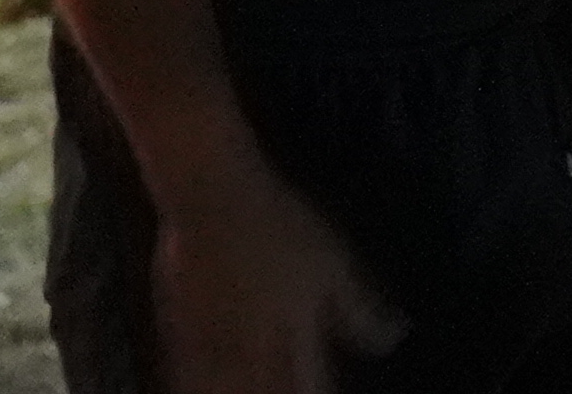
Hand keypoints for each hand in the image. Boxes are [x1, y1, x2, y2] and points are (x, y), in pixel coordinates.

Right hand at [153, 166, 405, 393]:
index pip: (312, 391)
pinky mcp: (178, 335)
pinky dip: (199, 387)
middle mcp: (251, 351)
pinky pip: (188, 378)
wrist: (212, 198)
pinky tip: (205, 389)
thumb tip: (393, 337)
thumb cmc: (279, 225)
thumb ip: (360, 309)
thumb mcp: (334, 263)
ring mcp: (211, 347)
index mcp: (293, 336)